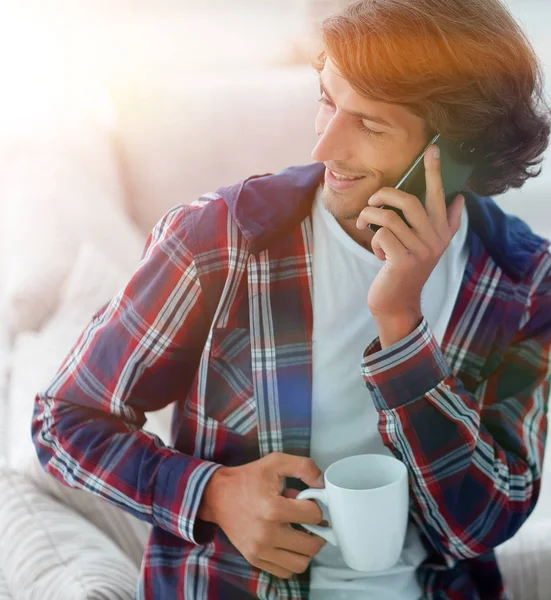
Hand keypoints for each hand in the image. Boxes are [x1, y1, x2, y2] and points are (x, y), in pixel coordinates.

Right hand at [198, 452, 325, 578]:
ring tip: (301, 534)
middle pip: (311, 545)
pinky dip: (292, 560)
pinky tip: (288, 543)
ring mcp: (259, 550)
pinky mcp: (254, 558)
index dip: (315, 506)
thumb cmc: (248, 478)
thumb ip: (303, 466)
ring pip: (300, 564)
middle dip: (317, 532)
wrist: (217, 495)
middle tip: (311, 522)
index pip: (313, 516)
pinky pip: (285, 571)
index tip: (307, 502)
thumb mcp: (275, 462)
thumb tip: (322, 483)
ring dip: (306, 550)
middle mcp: (266, 534)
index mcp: (273, 509)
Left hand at [356, 144, 464, 319]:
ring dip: (370, 219)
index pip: (439, 196)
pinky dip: (373, 242)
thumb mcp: (424, 247)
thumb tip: (458, 198)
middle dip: (384, 195)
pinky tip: (378, 254)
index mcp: (441, 232)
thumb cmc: (404, 269)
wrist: (396, 303)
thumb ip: (443, 224)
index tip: (431, 149)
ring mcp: (421, 251)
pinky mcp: (404, 261)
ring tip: (365, 226)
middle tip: (371, 202)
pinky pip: (381, 235)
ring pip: (389, 217)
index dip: (435, 172)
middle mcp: (435, 240)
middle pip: (408, 201)